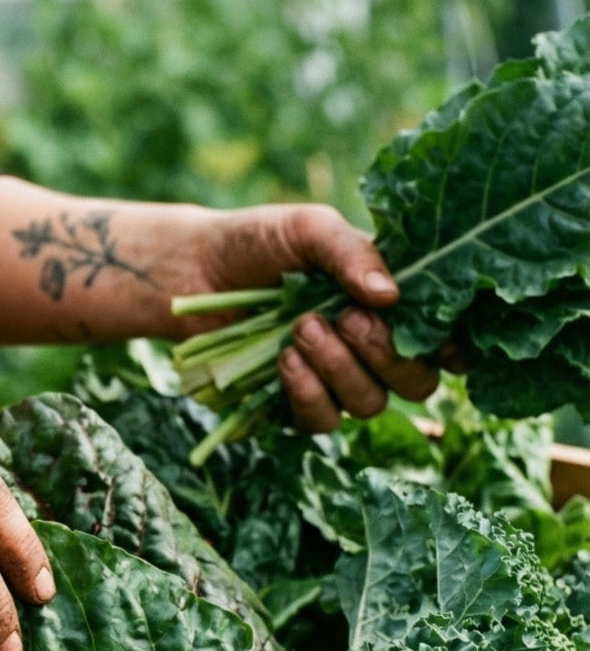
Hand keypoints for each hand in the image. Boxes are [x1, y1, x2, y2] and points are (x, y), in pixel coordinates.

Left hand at [187, 204, 440, 432]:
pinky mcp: (295, 405)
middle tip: (346, 318)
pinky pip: (322, 420)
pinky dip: (307, 393)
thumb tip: (391, 295)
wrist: (194, 270)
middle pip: (418, 382)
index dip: (456, 348)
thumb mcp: (309, 230)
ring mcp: (336, 381)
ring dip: (339, 368)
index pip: (449, 342)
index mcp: (394, 305)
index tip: (442, 337)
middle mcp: (373, 349)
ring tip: (301, 328)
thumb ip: (352, 254)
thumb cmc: (260, 242)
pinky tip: (285, 360)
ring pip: (370, 403)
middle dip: (387, 354)